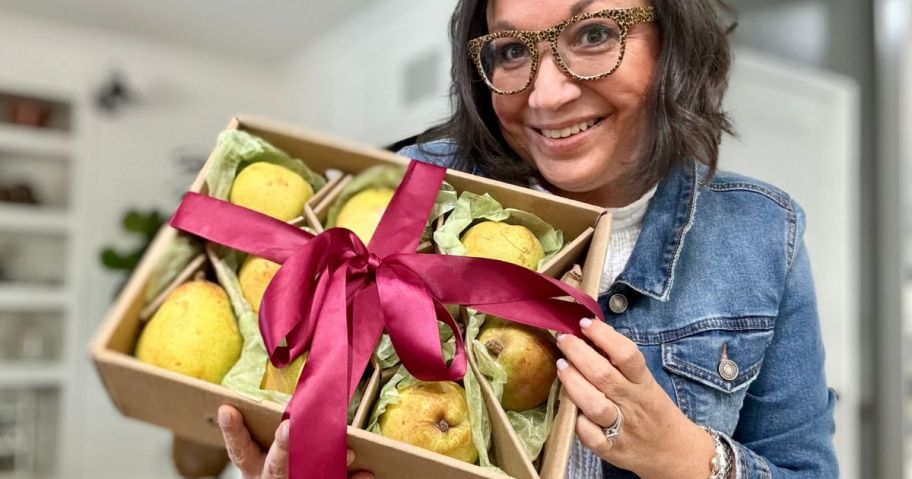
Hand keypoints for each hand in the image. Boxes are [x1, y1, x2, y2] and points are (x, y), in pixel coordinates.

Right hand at [218, 405, 373, 478]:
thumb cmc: (281, 462)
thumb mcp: (265, 449)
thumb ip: (272, 423)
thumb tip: (278, 378)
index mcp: (254, 466)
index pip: (239, 449)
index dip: (232, 430)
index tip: (227, 408)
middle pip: (275, 466)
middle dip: (284, 447)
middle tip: (289, 427)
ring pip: (307, 478)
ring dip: (328, 465)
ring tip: (350, 453)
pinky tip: (367, 473)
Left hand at [555, 319, 714, 478]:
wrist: (673, 452)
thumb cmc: (652, 410)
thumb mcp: (644, 382)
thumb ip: (620, 365)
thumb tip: (587, 335)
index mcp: (643, 383)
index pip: (627, 355)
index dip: (604, 336)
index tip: (585, 323)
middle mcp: (632, 403)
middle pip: (604, 375)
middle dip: (579, 353)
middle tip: (563, 339)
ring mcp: (621, 428)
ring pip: (595, 405)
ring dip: (574, 383)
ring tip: (561, 366)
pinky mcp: (610, 450)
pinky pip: (590, 436)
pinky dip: (577, 421)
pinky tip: (568, 407)